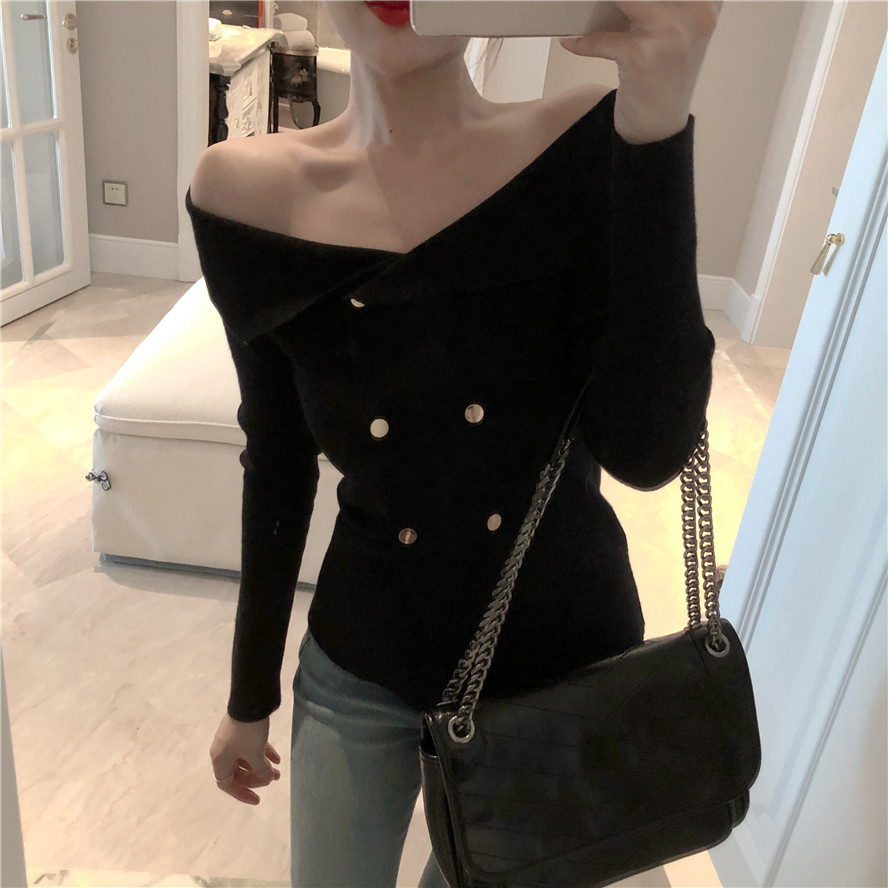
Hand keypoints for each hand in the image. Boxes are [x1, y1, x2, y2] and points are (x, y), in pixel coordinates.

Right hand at [209, 713, 281, 805]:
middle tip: (271, 781)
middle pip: (237, 772)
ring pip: (246, 758)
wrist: (250, 700)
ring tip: (278, 771)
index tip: (258, 799)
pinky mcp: (242, 728)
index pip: (226, 784)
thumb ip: (260, 770)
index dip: (242, 793)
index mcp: (219, 759)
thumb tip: (267, 778)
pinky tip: (278, 758)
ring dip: (261, 766)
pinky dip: (263, 752)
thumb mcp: (255, 754)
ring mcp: (232, 738)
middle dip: (255, 778)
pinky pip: (251, 746)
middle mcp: (223, 750)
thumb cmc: (248, 732)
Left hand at [559, 1, 722, 143]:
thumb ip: (665, 4)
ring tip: (578, 4)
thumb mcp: (678, 28)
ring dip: (597, 2)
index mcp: (707, 1)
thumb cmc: (663, 73)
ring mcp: (672, 34)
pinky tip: (571, 41)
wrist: (659, 126)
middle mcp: (696, 12)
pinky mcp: (644, 57)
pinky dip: (584, 41)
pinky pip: (604, 38)